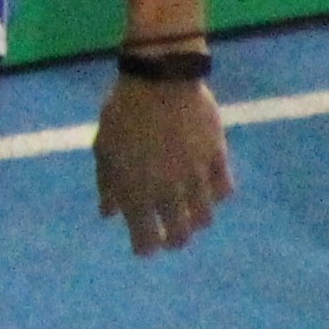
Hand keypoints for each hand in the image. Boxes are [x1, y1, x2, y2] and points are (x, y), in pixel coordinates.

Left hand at [93, 74, 233, 255]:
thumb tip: (108, 214)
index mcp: (137, 191)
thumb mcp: (104, 148)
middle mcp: (169, 191)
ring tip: (190, 216)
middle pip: (181, 235)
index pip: (146, 238)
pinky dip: (217, 195)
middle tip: (170, 236)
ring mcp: (197, 176)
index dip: (145, 248)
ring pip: (205, 217)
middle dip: (174, 240)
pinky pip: (225, 190)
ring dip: (196, 221)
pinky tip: (209, 191)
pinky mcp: (218, 158)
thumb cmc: (123, 113)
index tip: (144, 248)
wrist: (160, 79)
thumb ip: (108, 184)